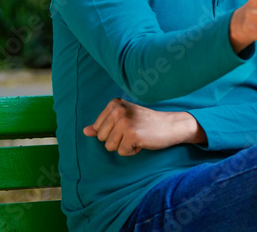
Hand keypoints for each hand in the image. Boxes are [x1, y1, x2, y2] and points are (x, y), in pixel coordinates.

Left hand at [83, 98, 203, 155]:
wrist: (170, 125)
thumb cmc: (146, 123)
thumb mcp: (124, 120)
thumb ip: (104, 124)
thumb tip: (85, 131)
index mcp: (115, 104)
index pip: (97, 129)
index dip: (111, 133)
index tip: (127, 126)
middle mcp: (118, 110)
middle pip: (101, 138)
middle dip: (116, 140)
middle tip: (133, 132)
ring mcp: (125, 122)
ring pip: (110, 147)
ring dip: (124, 146)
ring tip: (138, 136)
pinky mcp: (132, 134)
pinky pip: (122, 152)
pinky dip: (132, 151)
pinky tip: (142, 142)